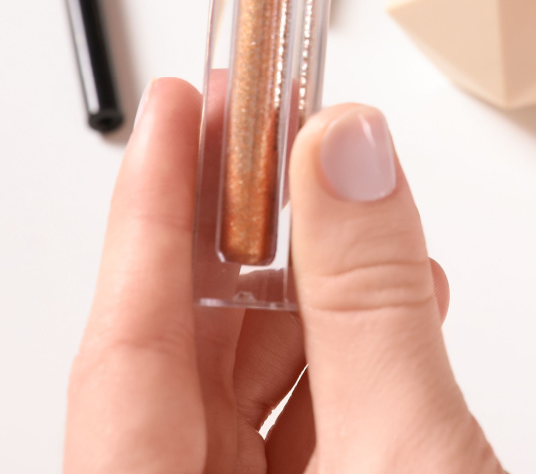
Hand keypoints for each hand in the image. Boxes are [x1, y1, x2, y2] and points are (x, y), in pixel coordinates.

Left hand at [65, 78, 503, 473]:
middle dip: (240, 229)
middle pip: (184, 351)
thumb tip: (345, 156)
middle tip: (269, 123)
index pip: (122, 344)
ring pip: (247, 383)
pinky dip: (350, 347)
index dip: (151, 207)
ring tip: (349, 194)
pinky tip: (396, 292)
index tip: (177, 106)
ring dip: (310, 284)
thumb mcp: (404, 452)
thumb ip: (372, 302)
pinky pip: (305, 420)